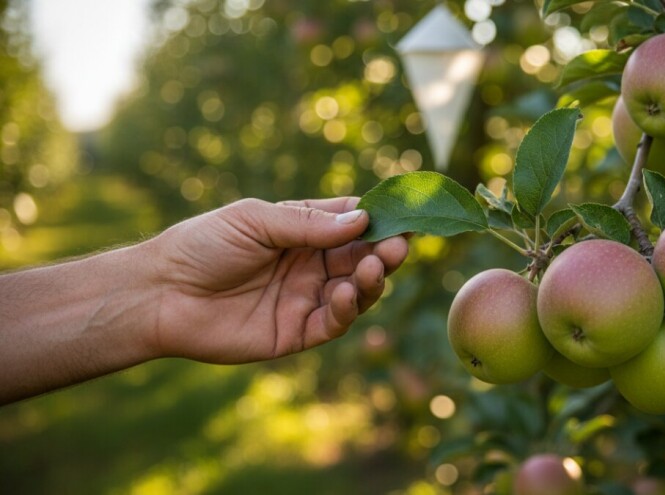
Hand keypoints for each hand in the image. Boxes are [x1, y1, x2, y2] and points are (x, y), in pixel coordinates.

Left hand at [146, 197, 406, 362]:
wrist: (161, 293)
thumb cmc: (203, 245)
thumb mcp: (256, 220)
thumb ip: (308, 223)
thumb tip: (363, 219)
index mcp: (301, 231)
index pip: (351, 223)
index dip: (378, 220)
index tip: (403, 217)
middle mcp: (310, 264)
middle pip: (361, 257)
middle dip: (383, 251)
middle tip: (398, 247)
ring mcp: (305, 299)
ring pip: (355, 291)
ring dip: (369, 280)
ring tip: (370, 268)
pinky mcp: (296, 333)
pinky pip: (333, 323)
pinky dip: (346, 309)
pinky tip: (345, 294)